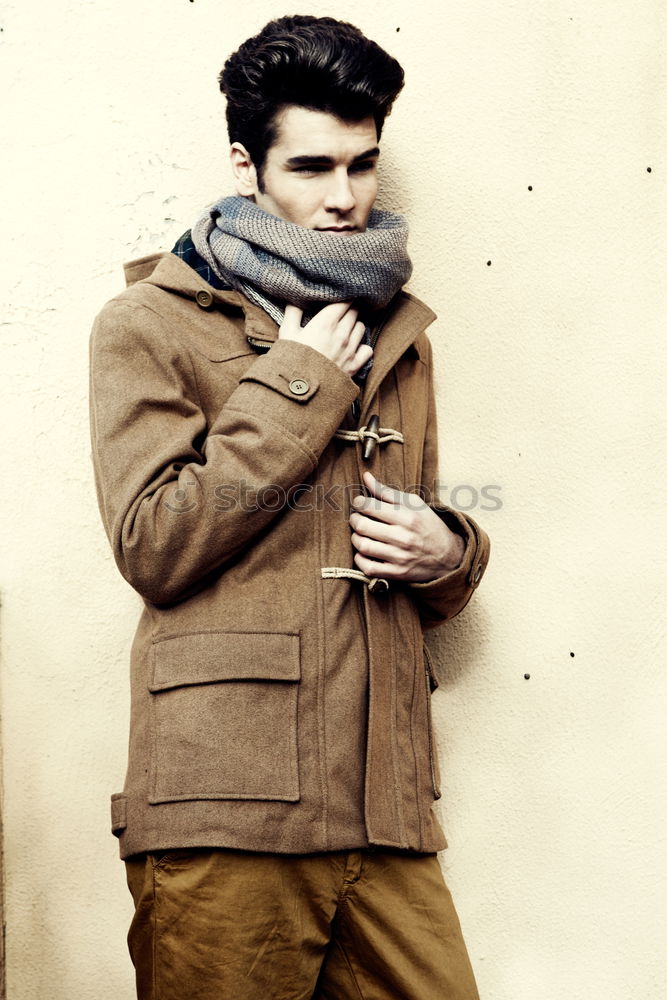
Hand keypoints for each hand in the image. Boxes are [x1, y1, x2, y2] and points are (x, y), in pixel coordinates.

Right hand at [278, 302, 372, 376]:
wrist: (299, 389)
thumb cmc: (292, 359)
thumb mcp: (286, 333)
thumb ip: (292, 311)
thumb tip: (296, 298)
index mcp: (325, 322)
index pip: (345, 300)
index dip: (344, 296)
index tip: (341, 296)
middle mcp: (341, 334)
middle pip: (354, 312)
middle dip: (350, 308)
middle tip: (343, 309)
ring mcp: (350, 350)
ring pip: (361, 328)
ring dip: (355, 325)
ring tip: (347, 327)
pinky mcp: (354, 365)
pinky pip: (367, 349)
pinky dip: (363, 346)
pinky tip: (354, 347)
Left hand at [349, 471, 464, 581]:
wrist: (448, 555)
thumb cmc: (427, 525)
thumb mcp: (413, 504)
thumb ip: (387, 491)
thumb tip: (366, 476)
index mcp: (407, 516)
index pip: (369, 506)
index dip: (358, 503)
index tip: (359, 504)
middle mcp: (403, 537)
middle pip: (362, 526)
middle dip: (354, 519)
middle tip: (357, 518)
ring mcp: (400, 557)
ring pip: (363, 546)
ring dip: (355, 538)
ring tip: (361, 534)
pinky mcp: (397, 573)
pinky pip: (368, 568)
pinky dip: (360, 559)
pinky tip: (364, 552)